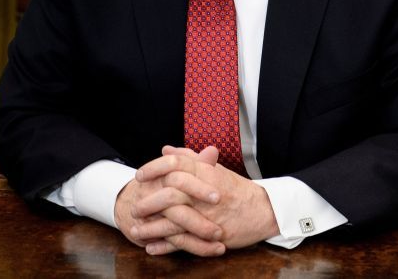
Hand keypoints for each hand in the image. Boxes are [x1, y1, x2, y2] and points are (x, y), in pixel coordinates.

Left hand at [130, 146, 279, 252]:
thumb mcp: (214, 170)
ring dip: (152, 227)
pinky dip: (165, 246)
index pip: (174, 165)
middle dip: (148, 202)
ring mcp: (208, 215)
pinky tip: (152, 247)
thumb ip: (190, 159)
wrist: (263, 211)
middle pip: (170, 193)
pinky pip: (184, 242)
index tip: (139, 175)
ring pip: (173, 221)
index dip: (154, 168)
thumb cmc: (237, 190)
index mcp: (206, 172)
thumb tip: (166, 149)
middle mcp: (205, 192)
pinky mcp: (211, 236)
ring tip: (136, 230)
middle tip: (134, 207)